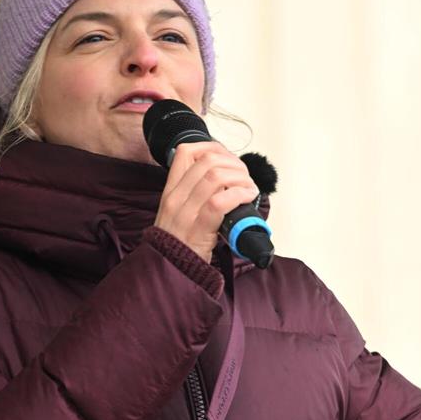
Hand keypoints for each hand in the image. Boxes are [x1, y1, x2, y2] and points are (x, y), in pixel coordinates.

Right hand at [153, 141, 259, 262]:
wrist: (171, 271)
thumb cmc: (180, 244)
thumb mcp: (178, 213)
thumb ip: (194, 193)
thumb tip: (225, 177)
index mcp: (171, 190)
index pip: (185, 152)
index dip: (212, 148)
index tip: (228, 159)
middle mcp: (175, 197)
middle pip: (207, 161)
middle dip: (234, 163)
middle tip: (245, 177)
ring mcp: (185, 212)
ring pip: (216, 176)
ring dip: (241, 178)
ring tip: (249, 188)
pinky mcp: (198, 228)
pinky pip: (221, 201)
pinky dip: (240, 194)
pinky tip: (248, 197)